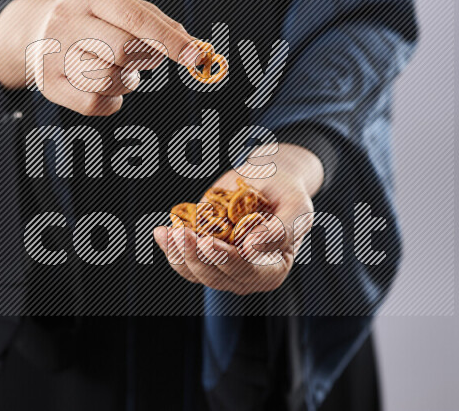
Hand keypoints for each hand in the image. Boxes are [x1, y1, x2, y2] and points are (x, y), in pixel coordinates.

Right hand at [0, 0, 200, 115]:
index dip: (169, 40)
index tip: (196, 56)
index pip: (135, 19)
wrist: (39, 31)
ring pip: (108, 79)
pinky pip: (93, 103)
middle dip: (145, 59)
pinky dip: (111, 100)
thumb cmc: (98, 20)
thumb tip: (197, 49)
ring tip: (119, 69)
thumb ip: (162, 25)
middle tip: (145, 58)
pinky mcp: (48, 83)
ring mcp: (52, 52)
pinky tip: (106, 87)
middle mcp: (66, 19)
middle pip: (123, 50)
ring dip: (126, 81)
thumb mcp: (125, 9)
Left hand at [153, 144, 322, 294]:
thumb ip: (281, 230)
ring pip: (195, 272)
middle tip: (182, 233)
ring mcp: (222, 267)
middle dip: (197, 257)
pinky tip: (161, 232)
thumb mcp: (297, 207)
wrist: (267, 180)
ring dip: (179, 253)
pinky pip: (183, 260)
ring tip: (168, 232)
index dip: (228, 261)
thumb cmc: (287, 194)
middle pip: (217, 277)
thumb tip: (252, 247)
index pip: (248, 273)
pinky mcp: (203, 255)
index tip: (210, 242)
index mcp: (273, 270)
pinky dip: (170, 248)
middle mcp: (246, 275)